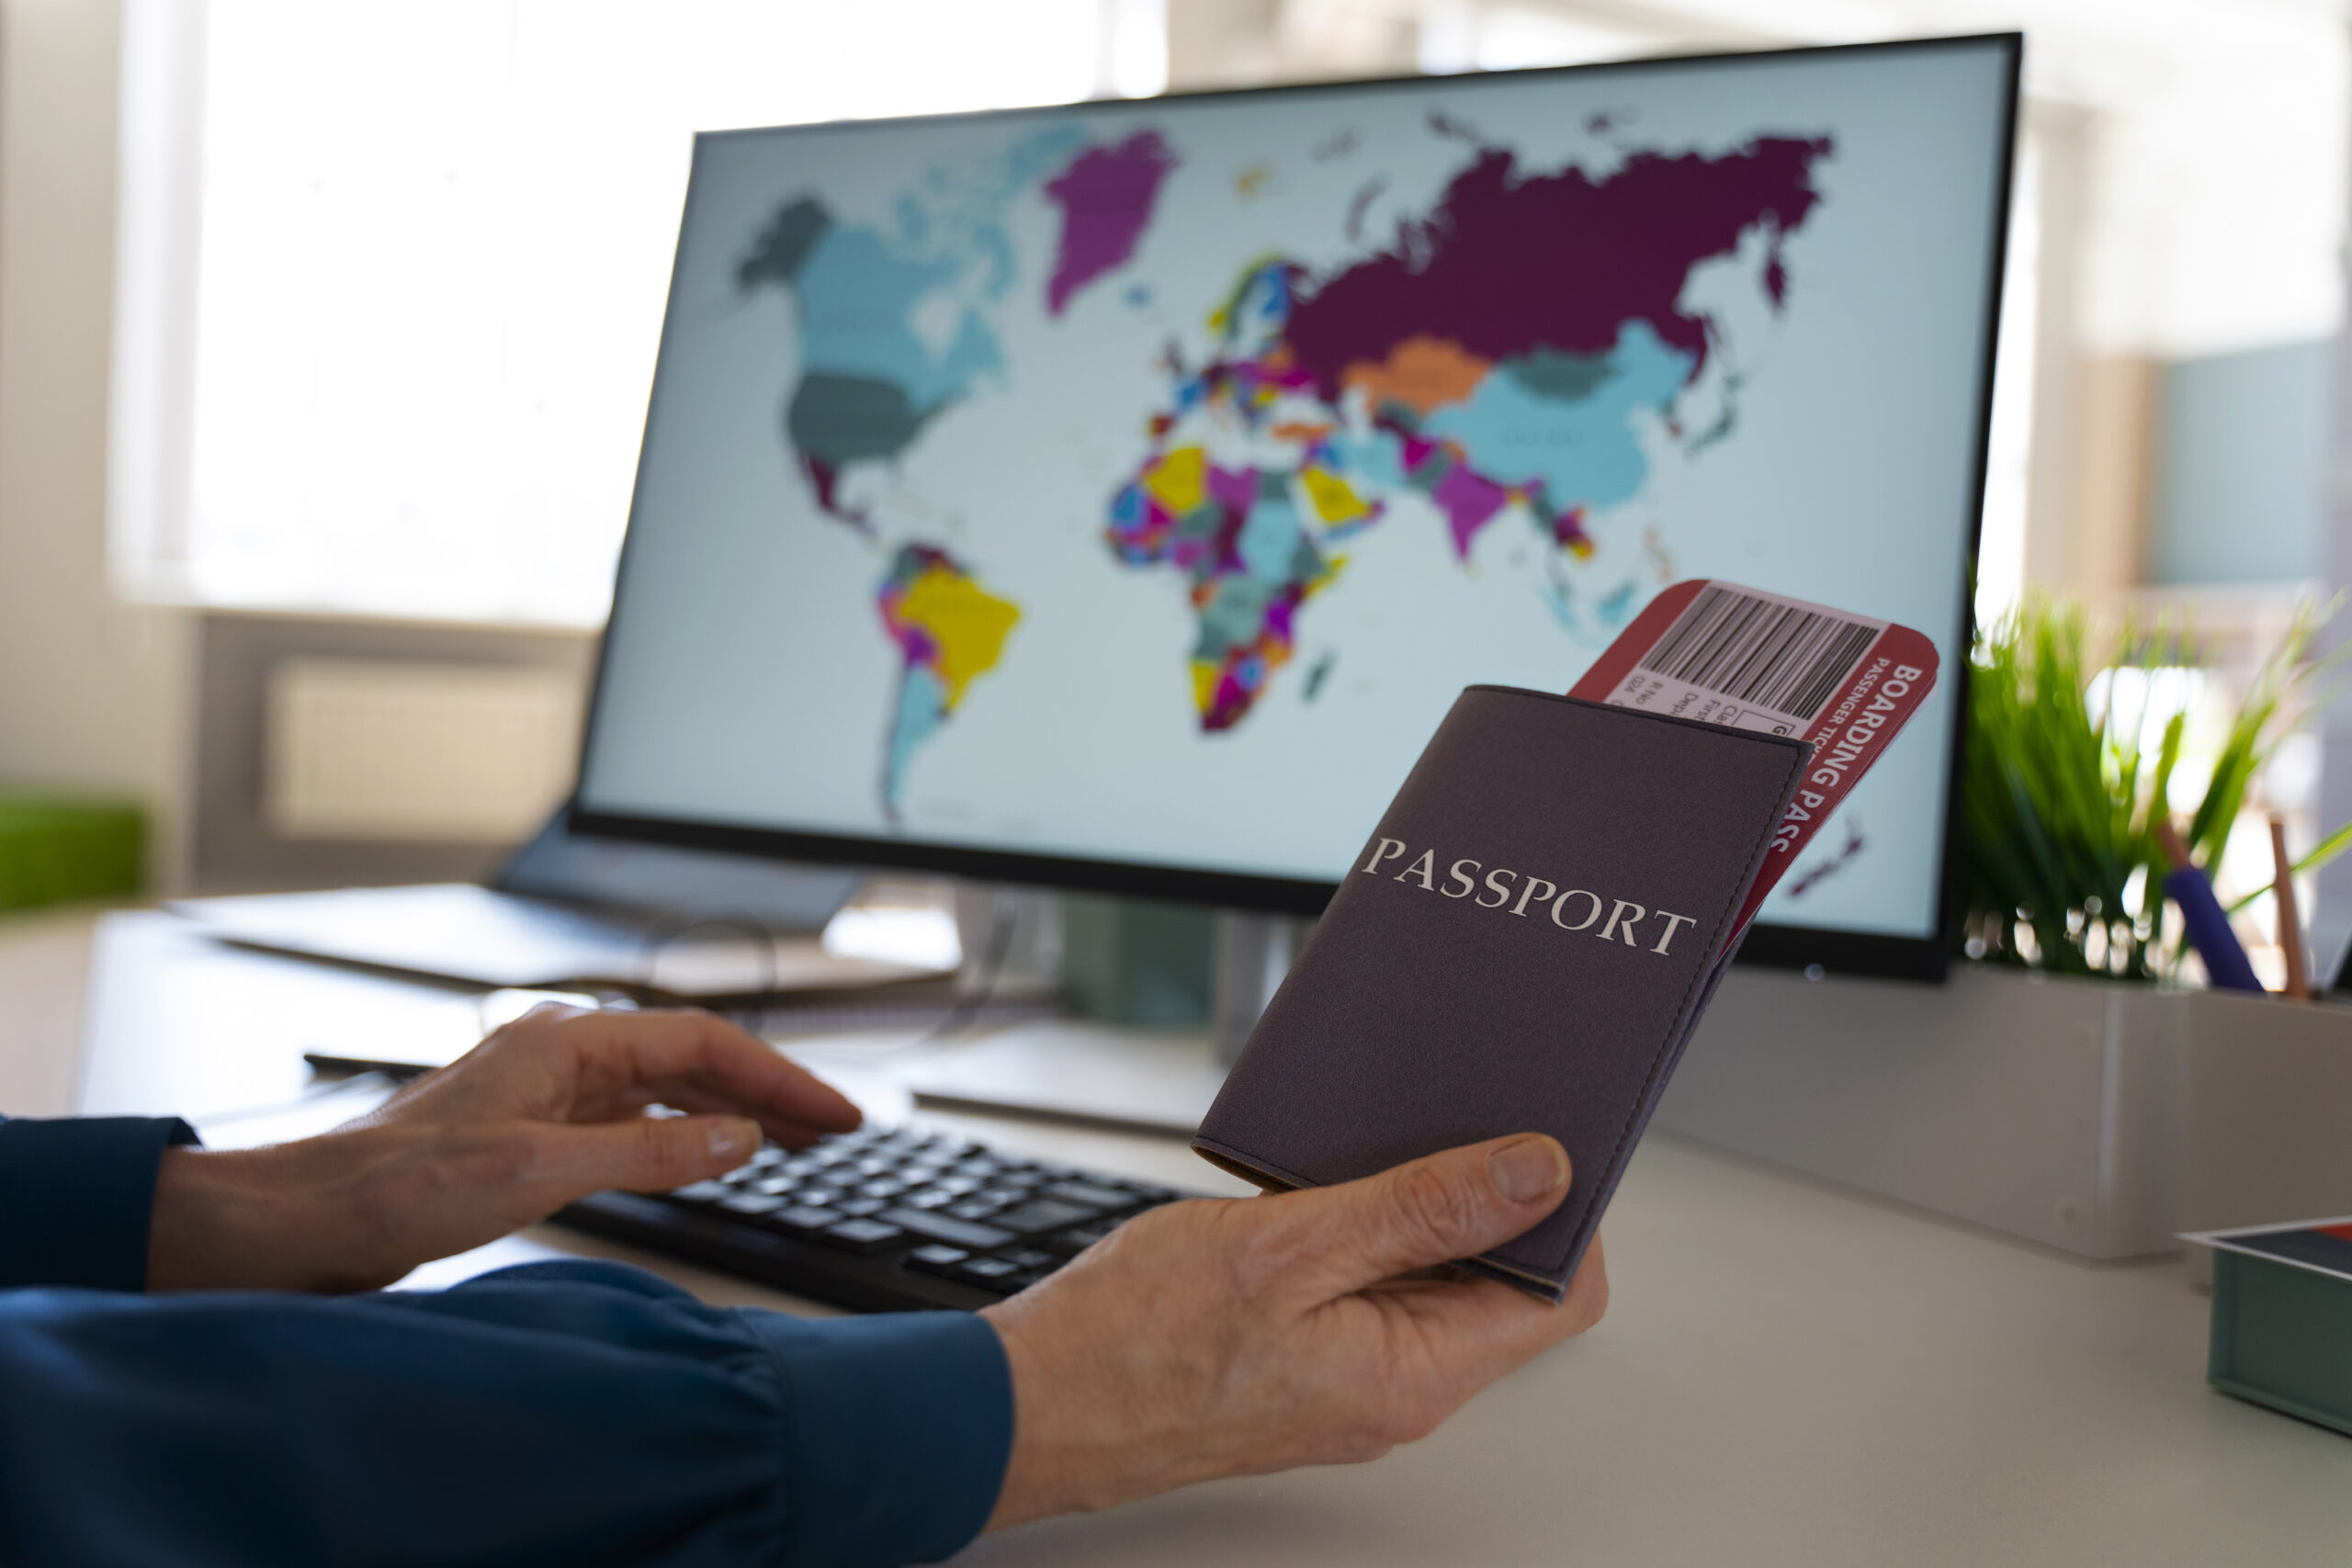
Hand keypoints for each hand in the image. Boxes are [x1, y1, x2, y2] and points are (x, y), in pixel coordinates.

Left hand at [147, 1005, 860, 1291]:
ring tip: (792, 1140)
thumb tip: (738, 1138)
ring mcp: (547, 1092)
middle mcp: (562, 1054)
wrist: (310, 1217)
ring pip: (664, 1089)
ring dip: (731, 1112)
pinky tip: (705, 1155)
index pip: (704, 1044)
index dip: (779, 1079)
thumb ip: (649, 1151)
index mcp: (568, 1041)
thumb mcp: (542, 1171)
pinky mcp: (531, 1132)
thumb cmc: (398, 1186)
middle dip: (769, 1092)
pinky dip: (682, 1134)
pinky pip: (631, 1119)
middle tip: (835, 1128)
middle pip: (693, 1060)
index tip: (833, 1115)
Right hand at [980, 1134, 1605, 1526]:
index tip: (1531, 1135)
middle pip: (1498, 1280)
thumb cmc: (1136, 1343)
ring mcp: (1348, 1372)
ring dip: (1411, 1200)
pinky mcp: (1304, 1354)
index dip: (1562, 1211)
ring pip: (1426, 1274)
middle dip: (1483, 1191)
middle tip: (1442, 1114)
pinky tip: (1314, 1182)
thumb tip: (1537, 1174)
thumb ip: (1422, 1208)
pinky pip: (1365, 1281)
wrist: (1032, 1401)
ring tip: (1363, 1142)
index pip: (1559, 1296)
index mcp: (1414, 1373)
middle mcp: (1395, 1384)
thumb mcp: (1292, 1245)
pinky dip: (1357, 1222)